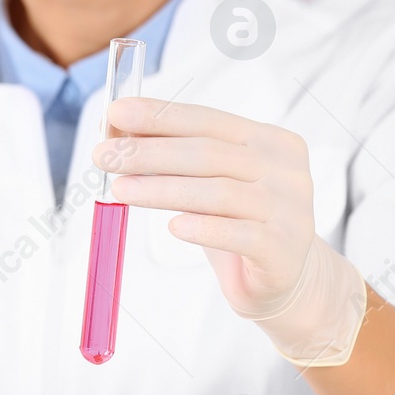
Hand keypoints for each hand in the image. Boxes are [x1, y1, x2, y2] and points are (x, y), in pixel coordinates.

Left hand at [93, 97, 366, 364]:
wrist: (286, 280)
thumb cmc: (240, 224)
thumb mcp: (210, 184)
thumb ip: (177, 156)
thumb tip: (117, 132)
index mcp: (270, 141)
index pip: (208, 120)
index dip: (160, 116)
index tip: (116, 114)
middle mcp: (285, 169)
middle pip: (208, 154)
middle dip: (150, 152)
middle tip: (105, 155)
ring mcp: (289, 209)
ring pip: (217, 193)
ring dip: (162, 189)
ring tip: (119, 189)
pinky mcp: (283, 249)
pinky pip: (238, 235)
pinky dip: (202, 229)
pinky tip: (173, 227)